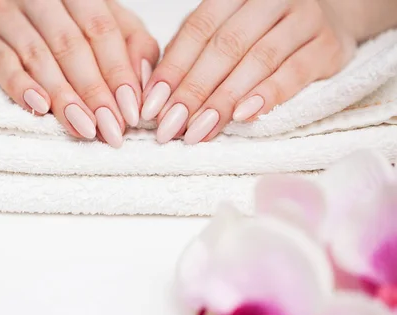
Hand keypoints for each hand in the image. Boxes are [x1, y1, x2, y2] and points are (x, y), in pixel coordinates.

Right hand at [0, 0, 158, 147]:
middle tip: (110, 129)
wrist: (20, 2)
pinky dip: (20, 86)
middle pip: (70, 46)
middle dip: (93, 92)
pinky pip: (0, 63)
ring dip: (63, 97)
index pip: (101, 30)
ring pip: (37, 57)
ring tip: (84, 128)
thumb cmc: (75, 21)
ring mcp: (9, 16)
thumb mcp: (112, 24)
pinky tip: (40, 107)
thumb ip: (135, 47)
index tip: (131, 112)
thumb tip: (144, 82)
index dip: (118, 73)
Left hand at [142, 0, 356, 144]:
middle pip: (225, 47)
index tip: (152, 107)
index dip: (173, 69)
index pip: (198, 30)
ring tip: (199, 131)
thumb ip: (190, 54)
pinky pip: (295, 72)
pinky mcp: (328, 45)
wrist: (326, 19)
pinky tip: (244, 117)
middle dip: (193, 92)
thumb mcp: (222, 32)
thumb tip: (154, 94)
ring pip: (258, 60)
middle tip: (170, 128)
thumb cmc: (260, 33)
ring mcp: (303, 18)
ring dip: (224, 100)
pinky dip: (268, 95)